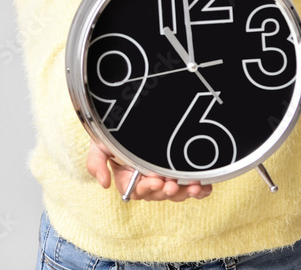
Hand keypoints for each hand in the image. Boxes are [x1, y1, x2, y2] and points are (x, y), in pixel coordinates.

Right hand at [87, 140, 212, 201]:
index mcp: (128, 177)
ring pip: (175, 192)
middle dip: (166, 191)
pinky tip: (204, 188)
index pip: (136, 191)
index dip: (146, 188)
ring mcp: (164, 174)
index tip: (155, 181)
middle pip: (158, 194)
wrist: (133, 107)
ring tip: (193, 187)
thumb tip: (104, 184)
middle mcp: (146, 178)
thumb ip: (96, 162)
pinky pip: (189, 185)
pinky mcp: (180, 170)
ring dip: (184, 192)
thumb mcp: (99, 143)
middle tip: (172, 185)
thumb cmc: (112, 129)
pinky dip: (198, 190)